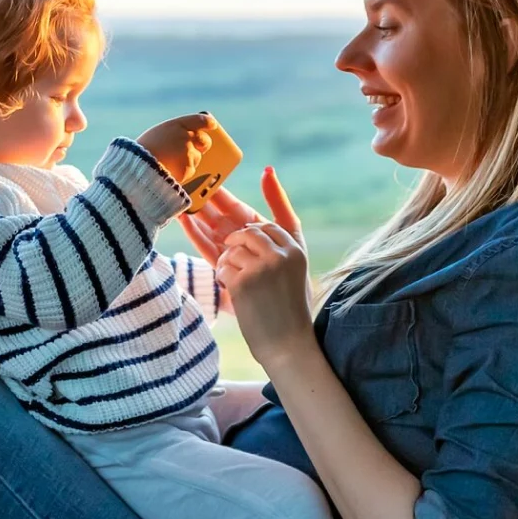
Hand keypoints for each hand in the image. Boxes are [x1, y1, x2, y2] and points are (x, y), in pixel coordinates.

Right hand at [137, 112, 212, 183]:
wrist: (135, 169)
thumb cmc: (139, 154)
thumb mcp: (154, 137)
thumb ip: (171, 137)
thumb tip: (188, 145)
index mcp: (175, 125)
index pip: (197, 120)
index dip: (206, 122)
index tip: (212, 124)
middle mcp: (185, 136)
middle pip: (204, 139)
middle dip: (203, 144)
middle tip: (201, 147)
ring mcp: (188, 152)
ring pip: (196, 158)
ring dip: (189, 162)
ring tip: (171, 164)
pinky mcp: (188, 168)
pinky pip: (190, 171)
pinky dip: (184, 174)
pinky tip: (171, 173)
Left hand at [213, 169, 314, 366]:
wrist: (287, 345)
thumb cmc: (287, 308)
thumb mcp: (291, 270)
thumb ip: (277, 237)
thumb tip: (262, 191)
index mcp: (296, 249)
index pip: (272, 221)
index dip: (265, 201)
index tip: (260, 173)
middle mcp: (283, 252)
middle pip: (246, 230)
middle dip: (233, 242)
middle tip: (240, 265)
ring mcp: (265, 265)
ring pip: (230, 246)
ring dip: (228, 263)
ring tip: (242, 284)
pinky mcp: (246, 279)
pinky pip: (221, 263)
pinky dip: (222, 277)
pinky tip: (235, 291)